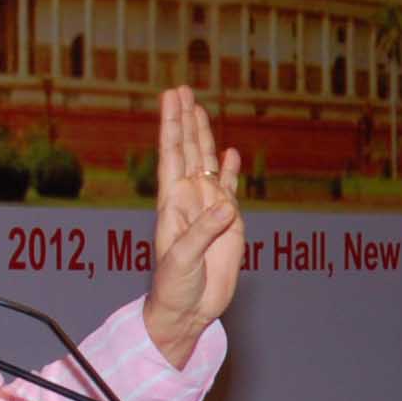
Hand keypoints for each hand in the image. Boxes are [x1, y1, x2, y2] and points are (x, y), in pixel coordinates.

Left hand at [143, 86, 243, 369]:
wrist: (189, 311)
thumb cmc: (175, 287)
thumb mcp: (184, 259)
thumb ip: (204, 231)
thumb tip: (227, 205)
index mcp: (172, 203)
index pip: (172, 154)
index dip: (172, 124)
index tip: (171, 97)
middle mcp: (189, 199)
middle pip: (187, 150)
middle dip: (185, 120)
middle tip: (182, 89)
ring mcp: (208, 209)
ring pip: (206, 164)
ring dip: (203, 136)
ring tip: (199, 109)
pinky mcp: (228, 224)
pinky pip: (229, 189)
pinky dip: (230, 170)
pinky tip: (229, 153)